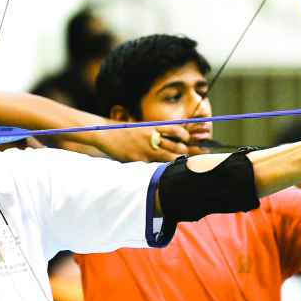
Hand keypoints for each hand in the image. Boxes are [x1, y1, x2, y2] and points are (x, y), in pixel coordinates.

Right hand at [81, 123, 196, 161]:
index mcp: (153, 127)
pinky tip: (166, 174)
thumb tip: (174, 140)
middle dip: (185, 152)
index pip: (176, 129)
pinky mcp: (138, 160)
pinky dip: (160, 169)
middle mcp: (151, 137)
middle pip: (175, 146)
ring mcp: (145, 149)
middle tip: (193, 158)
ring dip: (176, 162)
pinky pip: (153, 166)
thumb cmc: (127, 132)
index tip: (188, 140)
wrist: (107, 135)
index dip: (185, 135)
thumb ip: (157, 133)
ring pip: (167, 157)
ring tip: (182, 166)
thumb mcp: (143, 128)